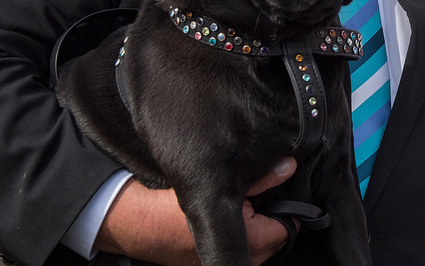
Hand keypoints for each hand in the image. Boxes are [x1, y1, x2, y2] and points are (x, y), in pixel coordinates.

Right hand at [95, 157, 297, 265]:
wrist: (134, 221)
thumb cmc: (173, 207)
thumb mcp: (221, 184)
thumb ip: (262, 179)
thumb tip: (289, 168)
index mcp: (253, 244)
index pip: (289, 228)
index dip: (290, 205)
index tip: (285, 188)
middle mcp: (243, 259)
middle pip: (274, 237)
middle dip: (271, 214)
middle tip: (262, 190)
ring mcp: (222, 262)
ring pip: (256, 242)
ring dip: (253, 223)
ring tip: (241, 199)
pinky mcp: (208, 260)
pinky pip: (235, 244)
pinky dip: (235, 230)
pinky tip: (225, 211)